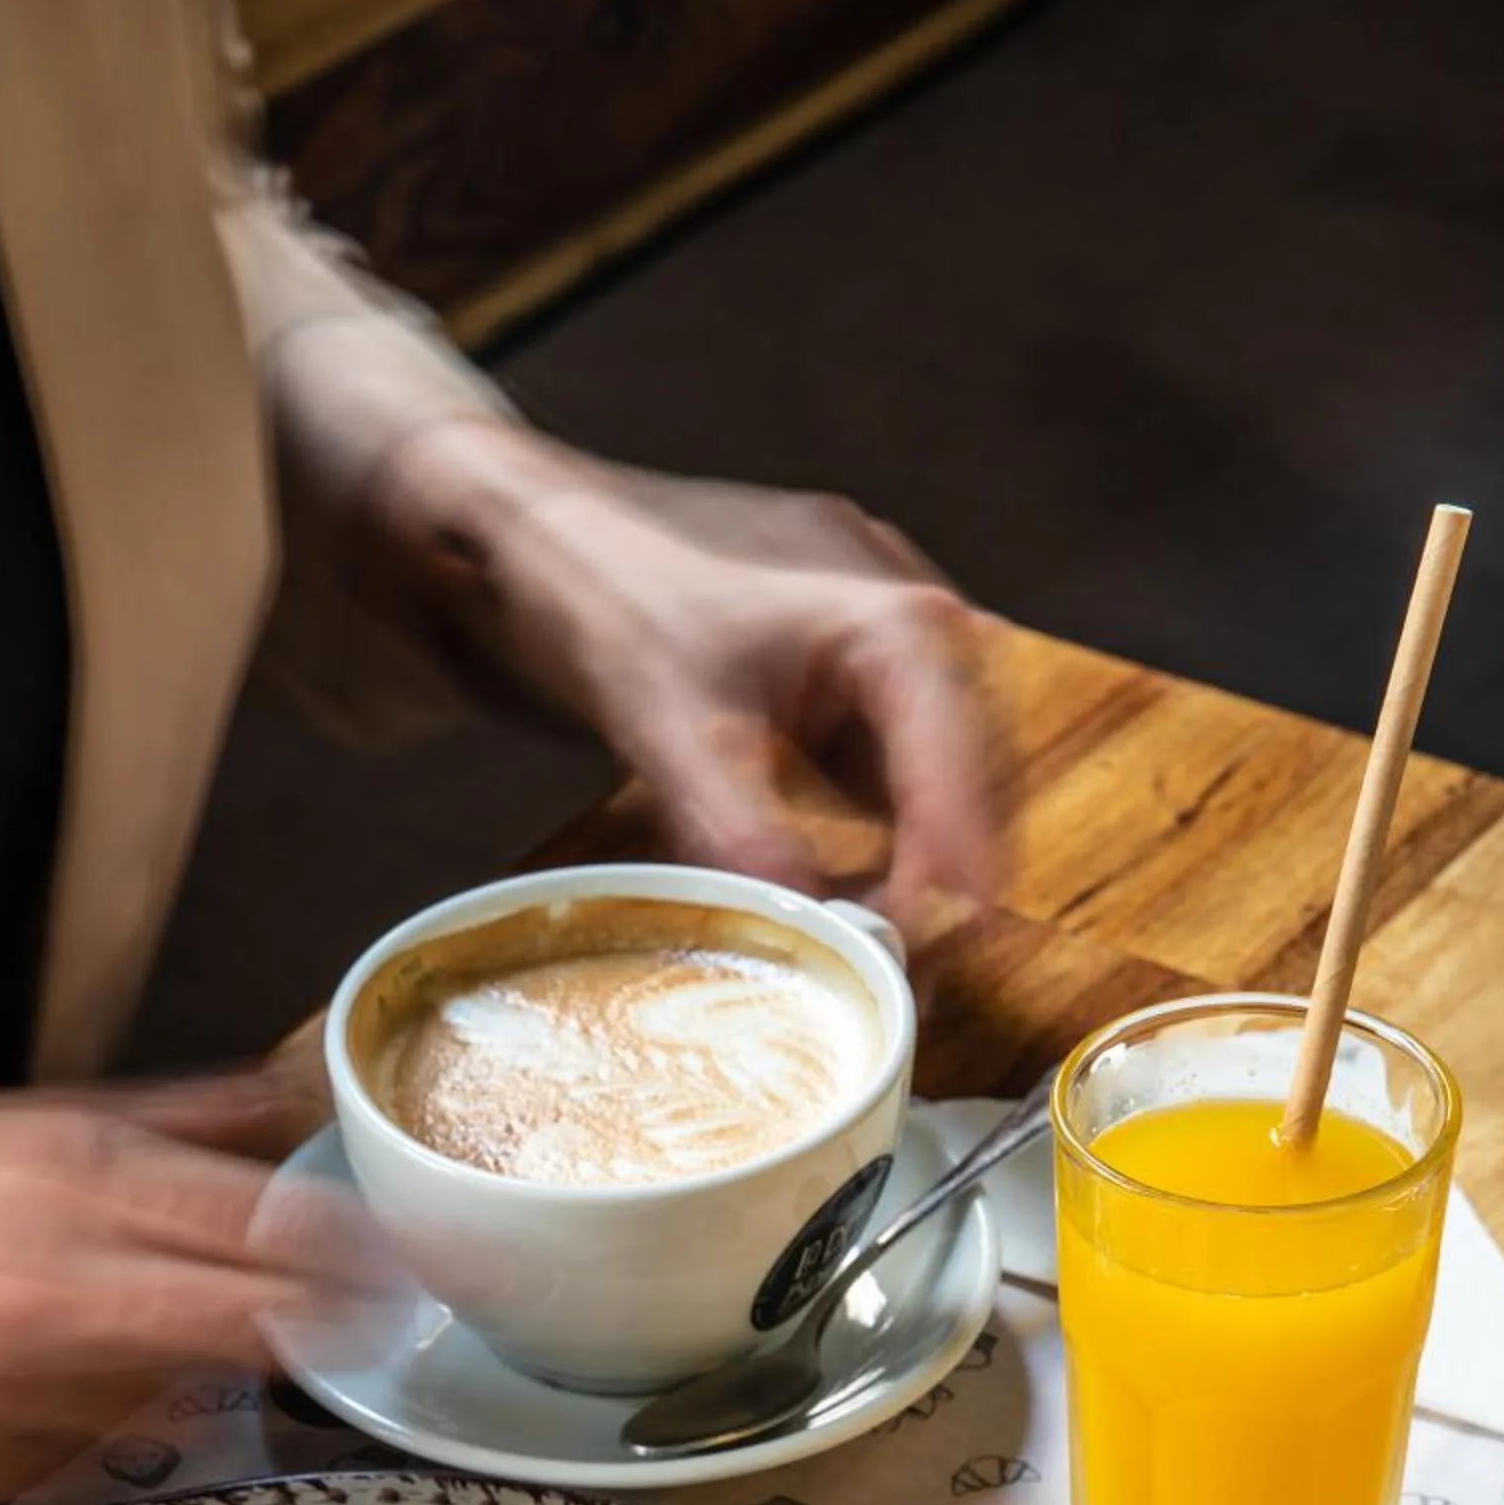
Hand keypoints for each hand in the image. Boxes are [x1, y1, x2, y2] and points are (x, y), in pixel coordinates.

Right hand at [0, 1074, 400, 1504]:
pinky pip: (88, 1450)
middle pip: (254, 1318)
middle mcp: (51, 1285)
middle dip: (329, 1320)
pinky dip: (107, 1421)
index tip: (408, 1254)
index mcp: (57, 1175)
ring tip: (188, 1337)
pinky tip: (70, 1384)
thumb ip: (150, 1120)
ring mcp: (13, 1389)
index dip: (355, 1247)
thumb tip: (281, 1094)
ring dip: (210, 1371)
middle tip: (378, 1317)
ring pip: (181, 1394)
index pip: (265, 1220)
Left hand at [367, 424, 1004, 948]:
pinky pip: (887, 775)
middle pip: (968, 769)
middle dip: (950, 868)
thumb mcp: (664, 717)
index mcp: (882, 614)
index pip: (955, 750)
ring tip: (884, 942)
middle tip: (917, 961)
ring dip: (921, 859)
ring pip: (935, 777)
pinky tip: (850, 893)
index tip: (950, 932)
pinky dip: (880, 839)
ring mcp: (873, 651)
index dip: (959, 851)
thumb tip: (805, 918)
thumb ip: (734, 822)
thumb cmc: (600, 587)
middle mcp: (898, 622)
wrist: (535, 543)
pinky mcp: (840, 685)